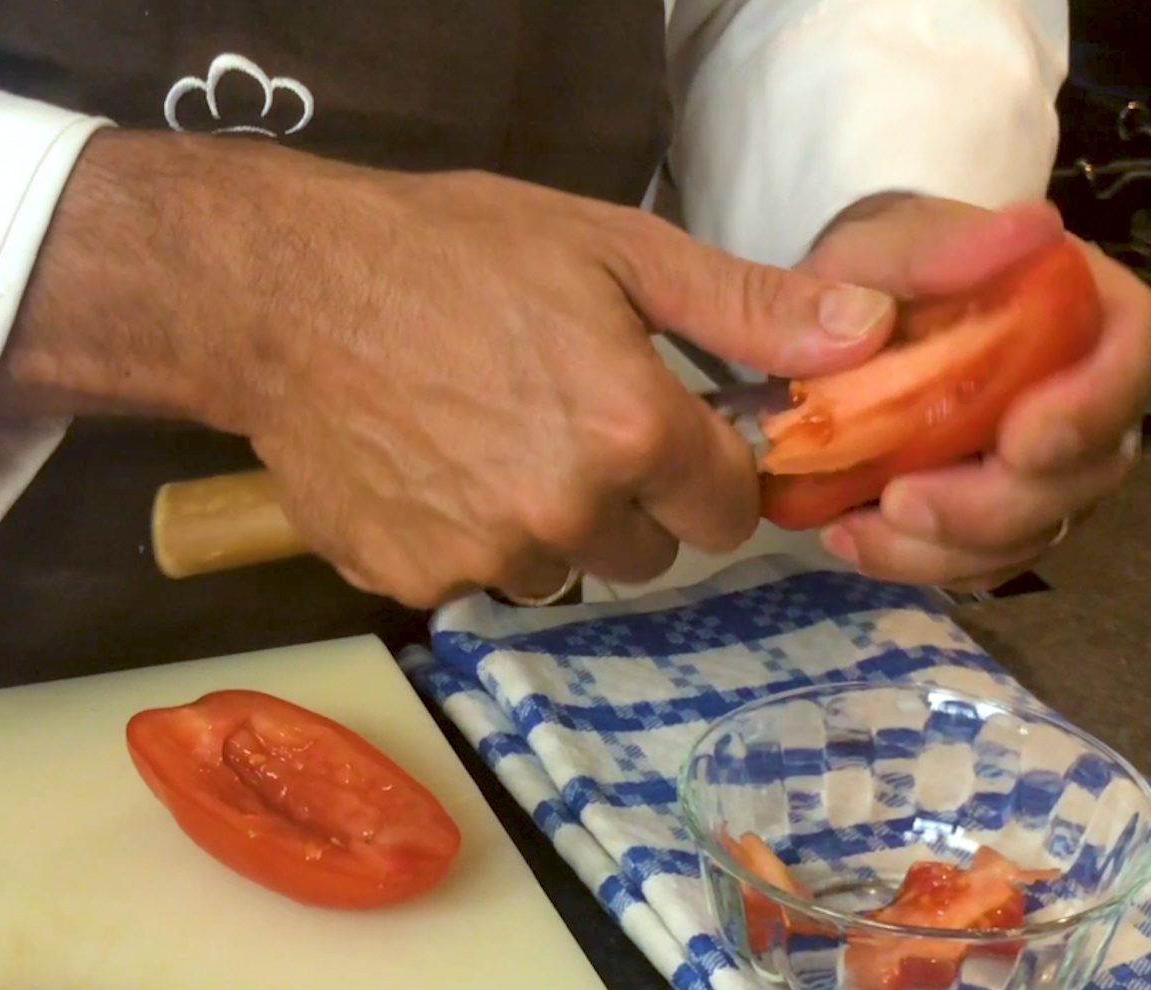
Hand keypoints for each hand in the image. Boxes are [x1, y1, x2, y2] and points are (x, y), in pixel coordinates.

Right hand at [0, 131, 896, 605]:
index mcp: (634, 432)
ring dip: (547, 525)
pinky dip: (464, 537)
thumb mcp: (612, 248)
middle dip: (628, 501)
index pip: (730, 512)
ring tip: (489, 438)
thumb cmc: (451, 250)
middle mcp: (568, 512)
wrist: (281, 290)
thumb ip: (747, 306)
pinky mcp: (410, 580)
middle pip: (649, 554)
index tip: (670, 435)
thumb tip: (869, 335)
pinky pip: (473, 579)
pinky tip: (430, 466)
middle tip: (565, 420)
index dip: (707, 472)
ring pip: (561, 572)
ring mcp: (483, 556)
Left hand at [795, 193, 1150, 589]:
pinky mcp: (998, 517)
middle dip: (1001, 502)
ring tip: (858, 527)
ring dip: (950, 547)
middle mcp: (1086, 395)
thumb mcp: (887, 245)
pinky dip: (919, 563)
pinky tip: (848, 537)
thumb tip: (1033, 227)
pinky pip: (984, 562)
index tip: (1020, 436)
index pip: (1141, 351)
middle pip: (1093, 469)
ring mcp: (1048, 467)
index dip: (1098, 403)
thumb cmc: (878, 273)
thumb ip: (945, 246)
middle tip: (904, 500)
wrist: (836, 325)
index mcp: (1085, 307)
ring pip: (1037, 531)